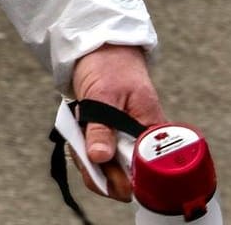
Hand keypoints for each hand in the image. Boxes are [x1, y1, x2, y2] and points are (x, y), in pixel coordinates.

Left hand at [70, 44, 166, 201]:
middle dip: (99, 171)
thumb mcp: (103, 95)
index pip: (146, 172)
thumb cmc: (110, 67)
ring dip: (89, 163)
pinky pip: (101, 161)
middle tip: (82, 149)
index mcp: (151, 131)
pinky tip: (79, 136)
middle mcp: (144, 143)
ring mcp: (128, 144)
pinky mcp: (114, 142)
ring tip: (79, 137)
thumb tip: (100, 157)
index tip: (100, 167)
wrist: (102, 50)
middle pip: (126, 179)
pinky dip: (86, 155)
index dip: (124, 180)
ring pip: (110, 173)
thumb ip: (101, 128)